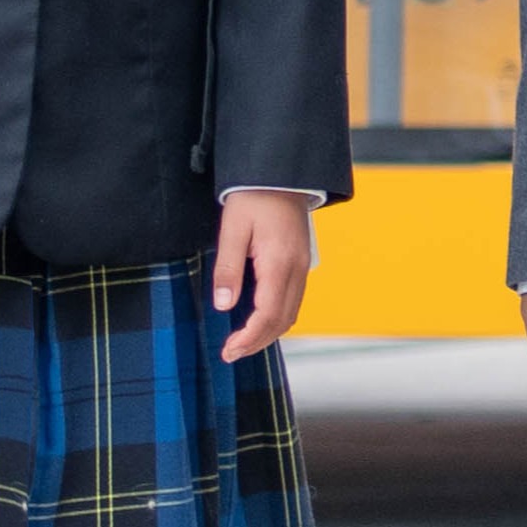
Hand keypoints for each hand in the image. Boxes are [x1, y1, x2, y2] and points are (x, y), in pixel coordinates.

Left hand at [212, 190, 314, 362]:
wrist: (280, 173)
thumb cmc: (252, 198)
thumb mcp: (232, 230)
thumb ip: (228, 269)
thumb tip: (223, 306)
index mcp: (279, 262)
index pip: (268, 314)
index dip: (249, 338)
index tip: (228, 351)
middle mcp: (297, 269)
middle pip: (283, 320)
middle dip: (257, 342)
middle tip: (230, 353)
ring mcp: (302, 267)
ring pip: (290, 313)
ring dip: (268, 333)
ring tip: (241, 342)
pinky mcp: (300, 263)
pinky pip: (293, 300)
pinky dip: (276, 317)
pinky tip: (257, 319)